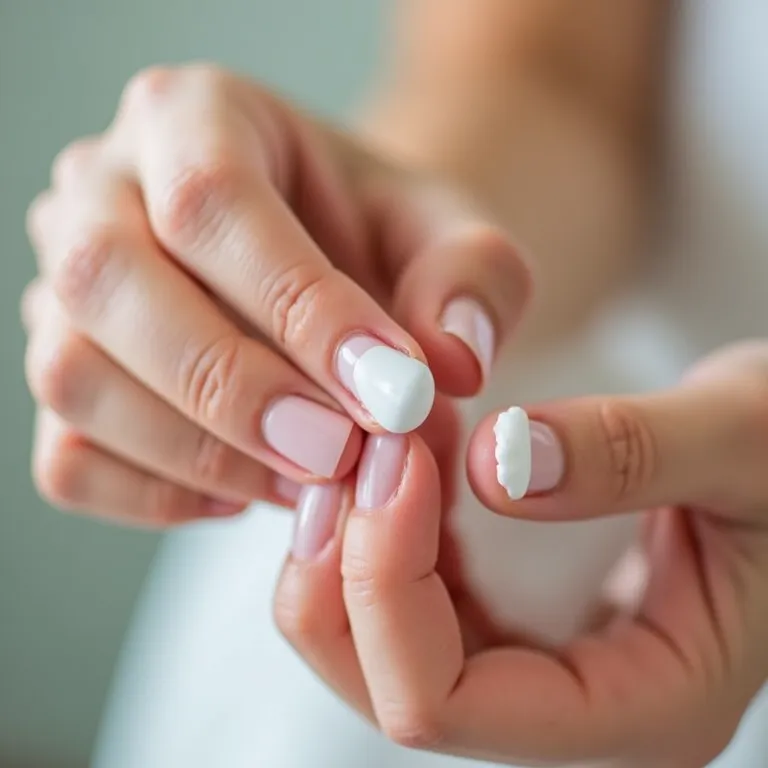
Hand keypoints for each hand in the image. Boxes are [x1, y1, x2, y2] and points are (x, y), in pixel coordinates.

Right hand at [23, 63, 528, 525]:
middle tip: (340, 452)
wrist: (335, 260)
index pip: (209, 199)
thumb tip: (450, 365)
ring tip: (308, 478)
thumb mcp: (450, 234)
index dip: (297, 307)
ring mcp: (62, 283)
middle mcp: (104, 188)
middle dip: (235, 389)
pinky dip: (155, 495)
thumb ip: (471, 280)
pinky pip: (67, 456)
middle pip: (108, 281)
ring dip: (198, 454)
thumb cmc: (381, 237)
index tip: (390, 392)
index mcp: (196, 115)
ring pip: (72, 377)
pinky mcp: (63, 372)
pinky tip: (246, 490)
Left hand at [275, 341, 767, 766]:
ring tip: (377, 436)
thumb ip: (630, 453)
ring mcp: (533, 662)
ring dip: (353, 537)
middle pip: (384, 682)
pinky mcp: (512, 612)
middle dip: (344, 565)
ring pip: (376, 639)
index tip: (397, 453)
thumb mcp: (741, 441)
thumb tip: (499, 464)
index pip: (443, 701)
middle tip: (357, 444)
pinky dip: (384, 520)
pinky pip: (408, 586)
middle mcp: (568, 707)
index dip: (387, 580)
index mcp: (638, 707)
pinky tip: (412, 446)